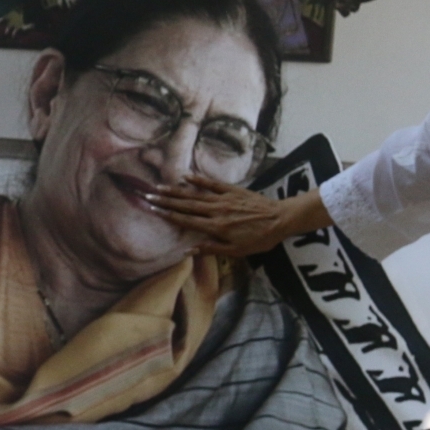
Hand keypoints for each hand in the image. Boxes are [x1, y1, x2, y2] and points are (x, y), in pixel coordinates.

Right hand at [151, 177, 326, 257]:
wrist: (281, 219)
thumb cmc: (260, 239)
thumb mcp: (237, 252)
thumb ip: (212, 249)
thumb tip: (188, 250)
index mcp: (216, 227)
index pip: (187, 221)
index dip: (169, 216)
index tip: (153, 210)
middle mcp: (217, 211)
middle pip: (186, 206)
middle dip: (166, 201)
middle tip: (148, 196)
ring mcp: (224, 199)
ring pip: (196, 195)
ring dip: (177, 191)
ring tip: (160, 187)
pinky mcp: (233, 190)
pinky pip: (212, 184)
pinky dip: (199, 180)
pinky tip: (186, 177)